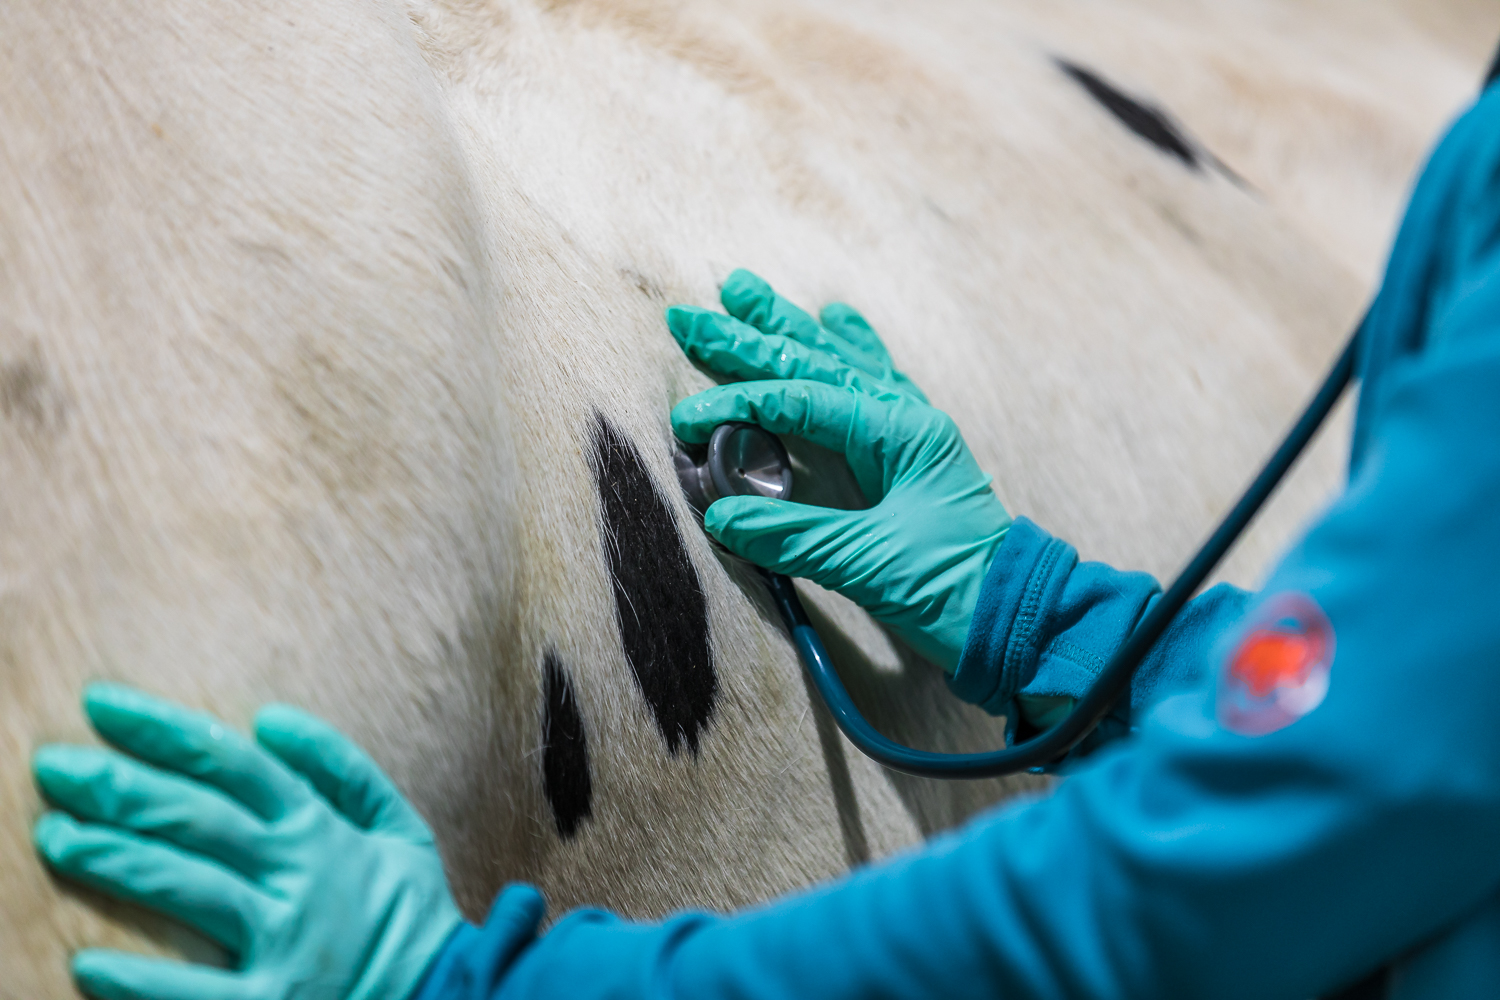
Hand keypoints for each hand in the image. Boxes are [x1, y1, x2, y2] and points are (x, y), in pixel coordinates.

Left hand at [33, 684, 464, 999]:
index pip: (233, 763)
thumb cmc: (409, 914)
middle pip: (197, 819)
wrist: (452, 997)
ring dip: (118, 860)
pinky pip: (197, 993)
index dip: (164, 730)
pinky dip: (142, 980)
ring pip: (189, 888)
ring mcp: (285, 939)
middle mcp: (299, 875)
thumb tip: (270, 719)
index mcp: (321, 829)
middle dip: (120, 787)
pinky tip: (88, 964)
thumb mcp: (398, 828)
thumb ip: (342, 769)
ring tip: (55, 838)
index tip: (101, 706)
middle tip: (53, 765)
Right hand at [668, 270, 1011, 671]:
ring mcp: (910, 432)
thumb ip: (793, 536)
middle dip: (749, 339)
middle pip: (815, 363)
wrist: (1018, 620)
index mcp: (899, 433)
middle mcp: (905, 418)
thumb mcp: (867, 565)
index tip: (687, 419)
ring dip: (789, 329)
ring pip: (839, 362)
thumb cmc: (954, 590)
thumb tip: (721, 515)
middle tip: (691, 314)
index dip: (740, 405)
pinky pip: (871, 385)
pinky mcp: (910, 455)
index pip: (802, 402)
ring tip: (746, 291)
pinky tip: (837, 320)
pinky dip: (847, 350)